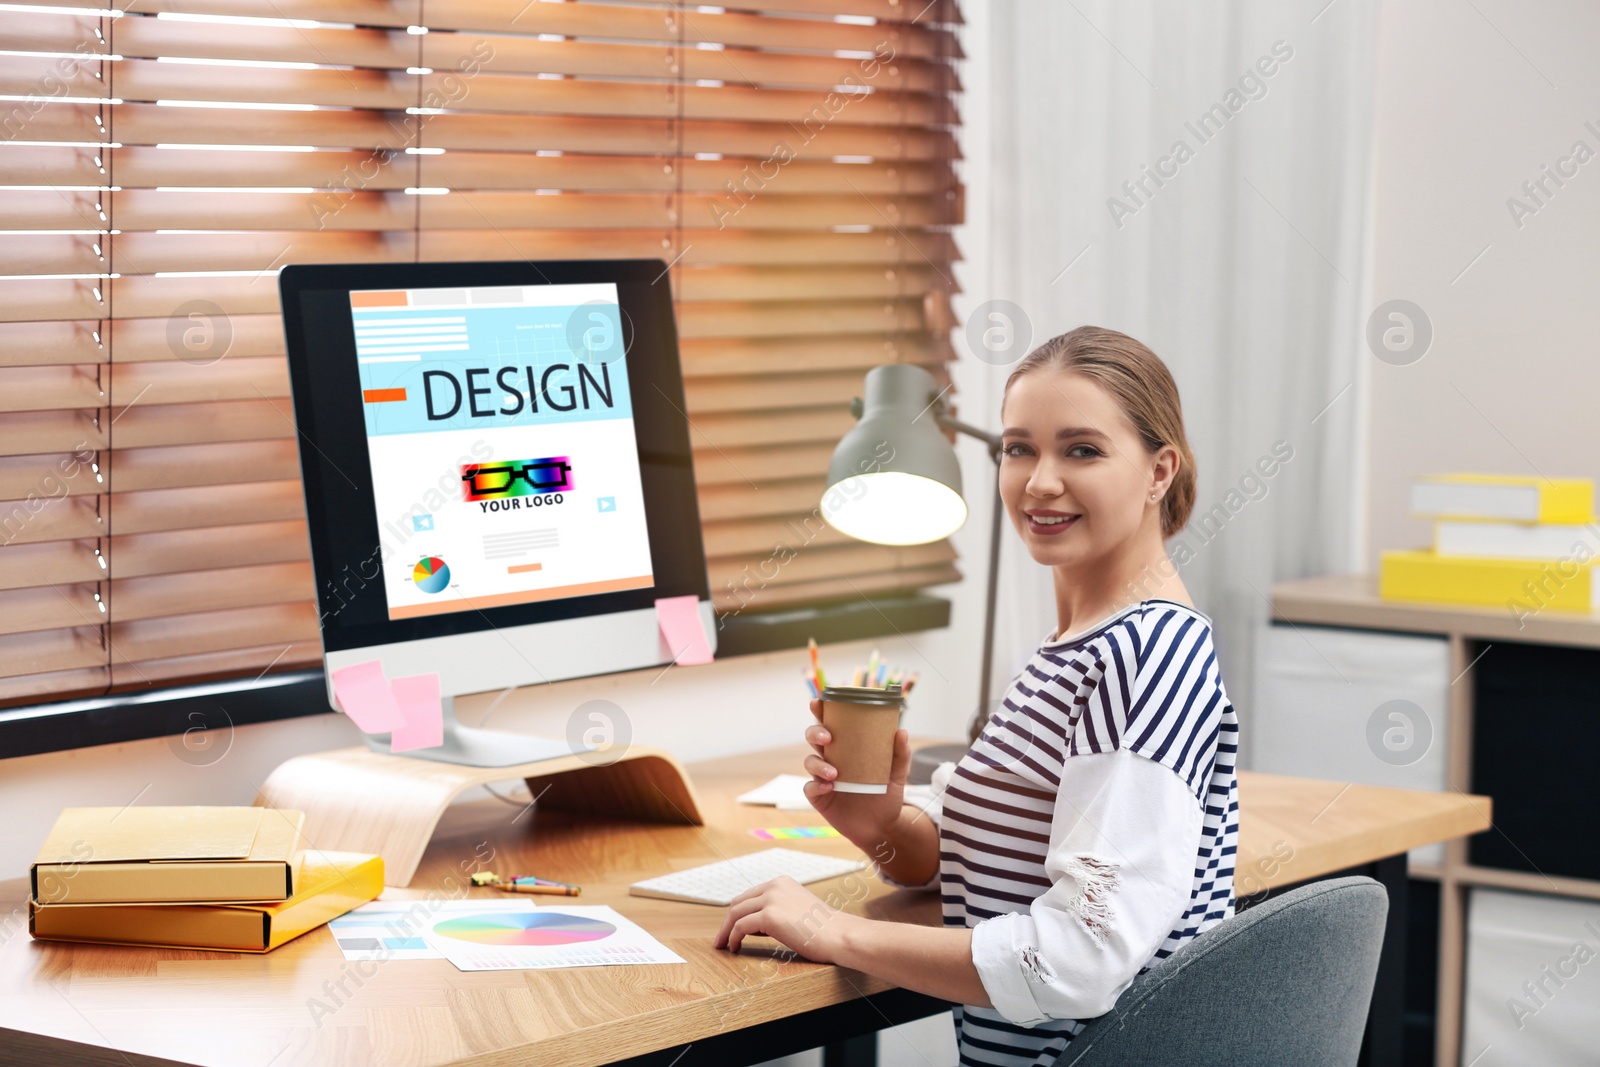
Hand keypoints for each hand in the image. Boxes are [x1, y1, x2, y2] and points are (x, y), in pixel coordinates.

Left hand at [713, 875, 857, 962]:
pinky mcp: (769, 916)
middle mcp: (774, 886)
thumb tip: (752, 925)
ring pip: (735, 914)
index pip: (749, 895)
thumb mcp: (798, 910)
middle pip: (738, 902)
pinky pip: (740, 927)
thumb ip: (777, 911)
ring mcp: (771, 899)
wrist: (840, 935)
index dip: (737, 913)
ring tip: (724, 946)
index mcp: (781, 882)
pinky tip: (734, 948)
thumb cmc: (823, 930)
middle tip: (721, 939)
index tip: (730, 928)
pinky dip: (732, 938)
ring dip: (726, 931)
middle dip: (727, 922)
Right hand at [803, 699, 912, 848]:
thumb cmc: (887, 796)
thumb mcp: (897, 775)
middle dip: (816, 732)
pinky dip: (816, 786)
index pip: (831, 724)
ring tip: (835, 773)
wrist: (883, 828)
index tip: (818, 702)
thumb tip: (901, 732)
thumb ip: (900, 754)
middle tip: (828, 737)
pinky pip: (810, 788)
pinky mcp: (820, 798)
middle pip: (814, 738)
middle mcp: (832, 759)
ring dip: (818, 764)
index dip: (821, 712)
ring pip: (810, 762)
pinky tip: (828, 788)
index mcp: (847, 748)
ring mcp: (823, 778)